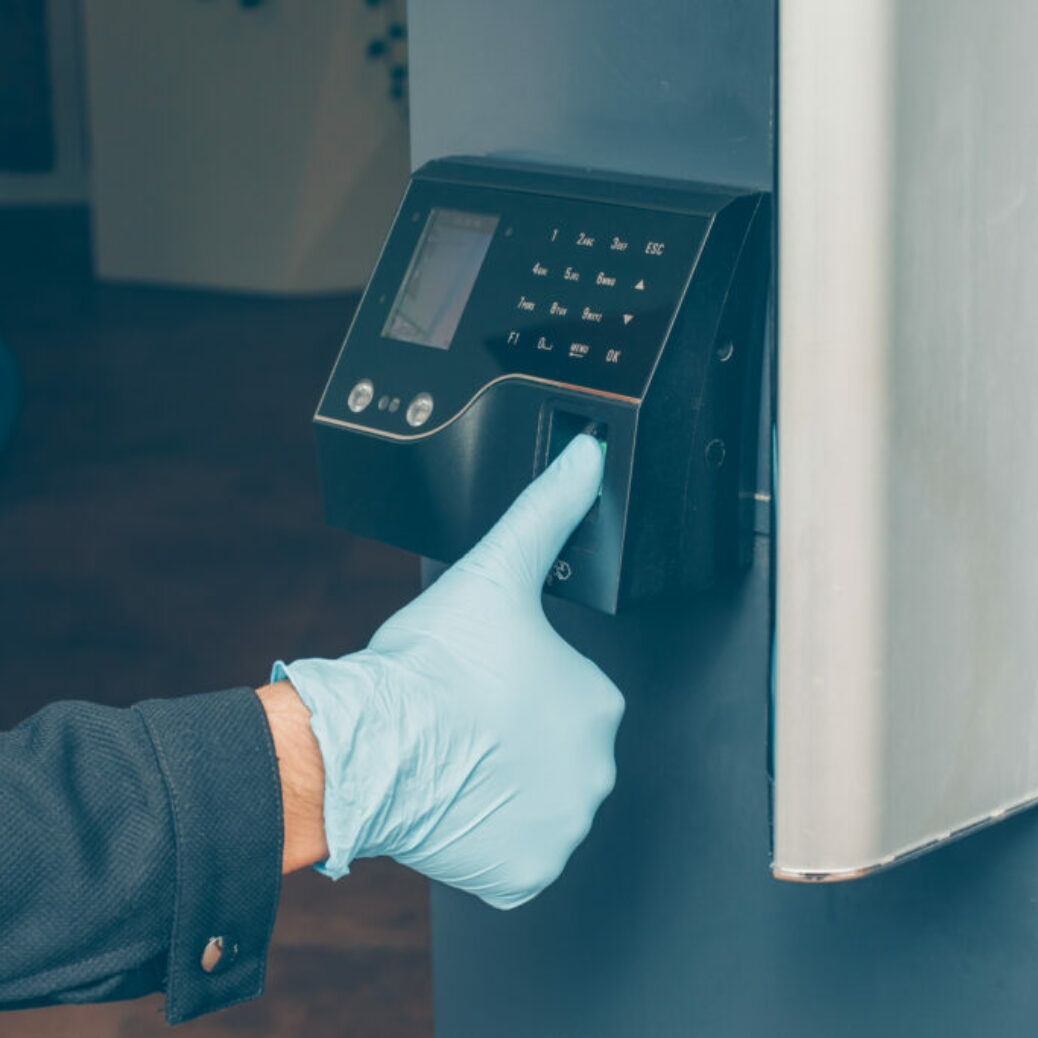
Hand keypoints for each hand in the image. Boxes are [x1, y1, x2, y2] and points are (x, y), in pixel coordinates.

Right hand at [274, 434, 623, 908]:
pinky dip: (490, 838)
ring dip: (501, 786)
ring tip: (456, 756)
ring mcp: (562, 827)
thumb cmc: (429, 666)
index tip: (482, 685)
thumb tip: (587, 456)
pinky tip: (460, 803)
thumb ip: (549, 509)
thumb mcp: (497, 568)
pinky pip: (516, 855)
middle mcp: (595, 770)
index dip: (518, 687)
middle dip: (515, 739)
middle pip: (553, 751)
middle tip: (466, 721)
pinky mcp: (526, 871)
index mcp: (597, 703)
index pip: (566, 695)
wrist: (370, 742)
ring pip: (535, 801)